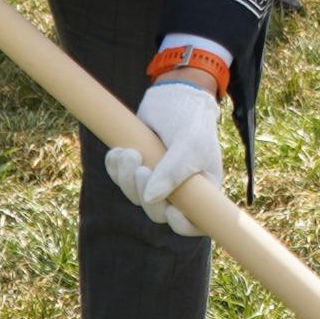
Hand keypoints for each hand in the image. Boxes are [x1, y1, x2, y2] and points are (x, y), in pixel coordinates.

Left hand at [104, 80, 222, 237]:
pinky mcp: (139, 166)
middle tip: (141, 167)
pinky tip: (118, 151)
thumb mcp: (189, 144)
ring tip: (128, 153)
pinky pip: (122, 180)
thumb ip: (173, 172)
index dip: (182, 225)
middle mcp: (180, 189)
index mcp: (203, 189)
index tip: (171, 212)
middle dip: (144, 193)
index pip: (195, 223)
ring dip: (126, 179)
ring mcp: (158, 179)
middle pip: (159, 211)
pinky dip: (116, 169)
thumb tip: (150, 198)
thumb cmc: (191, 119)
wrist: (173, 93)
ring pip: (136, 196)